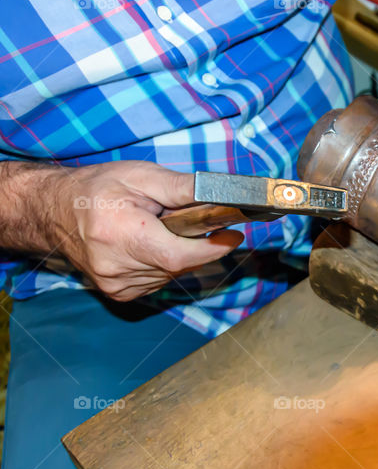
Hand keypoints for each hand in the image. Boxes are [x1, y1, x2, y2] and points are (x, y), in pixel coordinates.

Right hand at [48, 161, 242, 300]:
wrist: (53, 211)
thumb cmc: (96, 188)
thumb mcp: (141, 176)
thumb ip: (183, 188)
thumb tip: (222, 195)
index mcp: (120, 235)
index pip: (179, 256)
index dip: (211, 248)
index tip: (232, 235)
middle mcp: (115, 267)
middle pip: (180, 264)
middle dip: (193, 243)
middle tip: (187, 220)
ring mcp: (115, 285)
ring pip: (172, 274)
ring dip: (177, 253)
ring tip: (159, 229)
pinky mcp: (118, 293)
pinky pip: (159, 280)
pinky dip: (163, 263)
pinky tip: (149, 244)